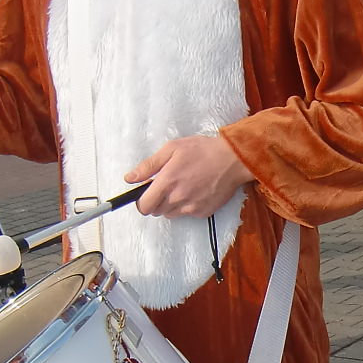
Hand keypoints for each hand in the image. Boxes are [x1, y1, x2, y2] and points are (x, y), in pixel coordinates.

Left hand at [126, 134, 252, 217]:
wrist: (232, 160)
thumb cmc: (203, 150)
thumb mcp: (172, 149)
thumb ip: (148, 165)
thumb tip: (130, 178)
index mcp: (167, 182)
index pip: (144, 206)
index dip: (141, 202)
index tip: (145, 195)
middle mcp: (178, 198)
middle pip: (155, 211)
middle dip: (156, 201)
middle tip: (167, 186)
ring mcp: (191, 207)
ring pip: (170, 214)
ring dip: (171, 204)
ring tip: (182, 187)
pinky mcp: (203, 212)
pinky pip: (187, 214)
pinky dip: (187, 206)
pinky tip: (195, 191)